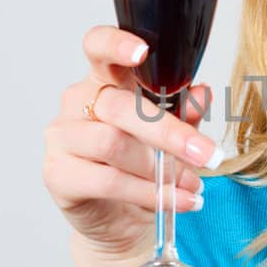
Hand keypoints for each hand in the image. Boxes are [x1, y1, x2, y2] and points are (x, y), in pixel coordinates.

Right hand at [42, 23, 218, 259]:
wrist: (121, 221)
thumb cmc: (143, 168)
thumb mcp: (171, 138)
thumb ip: (185, 113)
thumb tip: (203, 92)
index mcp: (104, 80)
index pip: (97, 47)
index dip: (117, 44)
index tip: (142, 52)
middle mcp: (77, 102)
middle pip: (120, 107)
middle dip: (170, 133)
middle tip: (208, 154)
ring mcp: (62, 137)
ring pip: (113, 144)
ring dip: (159, 169)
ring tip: (191, 186)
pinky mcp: (57, 174)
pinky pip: (108, 181)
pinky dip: (149, 193)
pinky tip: (175, 201)